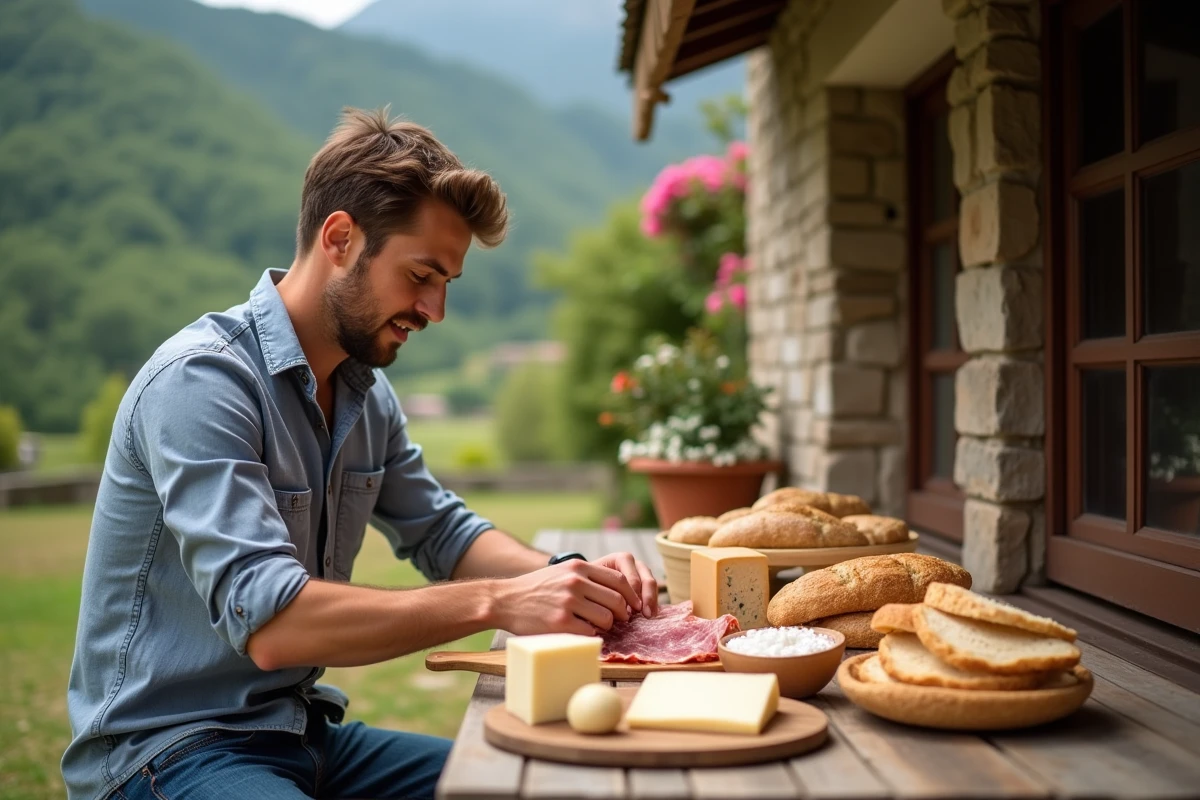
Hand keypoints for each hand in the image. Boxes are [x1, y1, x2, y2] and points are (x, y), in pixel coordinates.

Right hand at [491, 560, 643, 636]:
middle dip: (623, 614)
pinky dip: (591, 636)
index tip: (633, 606)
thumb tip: (618, 592)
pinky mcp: (560, 623)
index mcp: (578, 567)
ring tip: (597, 627)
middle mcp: (575, 582)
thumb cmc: (535, 588)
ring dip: (606, 626)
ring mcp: (568, 603)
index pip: (618, 580)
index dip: (630, 595)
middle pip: (617, 600)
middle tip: (620, 621)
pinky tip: (582, 633)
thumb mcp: (561, 572)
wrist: (504, 600)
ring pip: (606, 618)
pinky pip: (590, 633)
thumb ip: (586, 577)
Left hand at [592, 551, 658, 618]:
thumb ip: (600, 591)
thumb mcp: (592, 584)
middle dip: (646, 597)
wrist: (591, 583)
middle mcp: (634, 564)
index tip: (628, 611)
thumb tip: (613, 610)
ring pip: (652, 584)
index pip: (630, 577)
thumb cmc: (590, 584)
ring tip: (649, 616)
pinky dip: (653, 604)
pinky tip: (651, 615)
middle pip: (645, 578)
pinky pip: (654, 591)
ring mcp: (643, 572)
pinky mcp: (647, 583)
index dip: (630, 594)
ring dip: (652, 601)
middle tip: (644, 613)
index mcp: (620, 559)